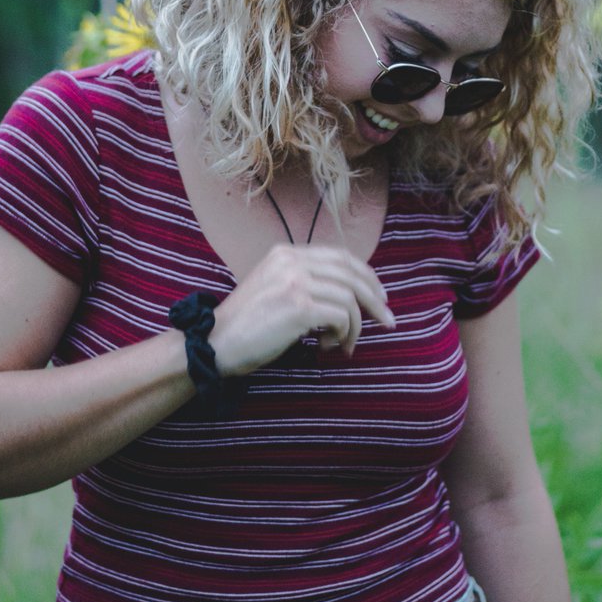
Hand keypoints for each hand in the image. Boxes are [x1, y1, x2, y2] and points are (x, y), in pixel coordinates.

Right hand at [209, 244, 393, 375]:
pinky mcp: (298, 306)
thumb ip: (304, 283)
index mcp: (285, 253)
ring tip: (344, 345)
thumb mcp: (274, 290)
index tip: (380, 297)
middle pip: (351, 273)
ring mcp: (294, 281)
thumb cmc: (245, 327)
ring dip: (355, 326)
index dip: (366, 276)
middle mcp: (291, 261)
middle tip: (387, 321)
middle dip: (375, 299)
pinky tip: (330, 347)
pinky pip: (341, 316)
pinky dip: (344, 334)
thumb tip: (349, 296)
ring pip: (349, 297)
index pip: (340, 256)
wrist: (214, 344)